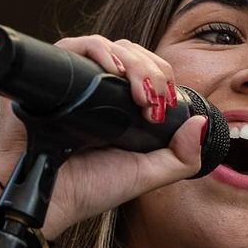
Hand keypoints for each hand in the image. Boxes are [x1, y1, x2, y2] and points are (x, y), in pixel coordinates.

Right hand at [0, 35, 207, 235]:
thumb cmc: (88, 189)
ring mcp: (74, 81)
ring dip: (131, 61)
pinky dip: (97, 50)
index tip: (163, 104)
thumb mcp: (145, 175)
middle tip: (152, 100)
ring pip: (108, 46)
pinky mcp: (49, 76)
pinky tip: (112, 71)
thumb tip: (202, 123)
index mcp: (120, 105)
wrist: (46, 201)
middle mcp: (97, 88)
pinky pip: (73, 46)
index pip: (147, 69)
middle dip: (150, 70)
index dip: (162, 77)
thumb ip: (181, 157)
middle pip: (130, 53)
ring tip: (138, 90)